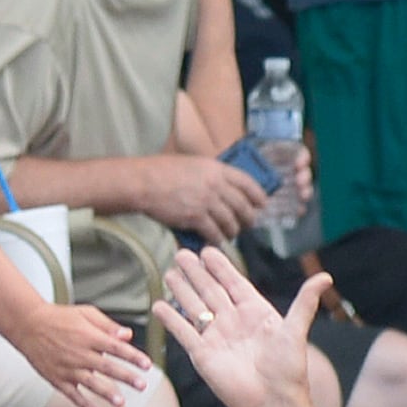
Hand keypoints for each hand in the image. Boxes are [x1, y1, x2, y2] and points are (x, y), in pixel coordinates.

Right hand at [15, 298, 153, 406]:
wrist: (28, 325)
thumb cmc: (59, 318)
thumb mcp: (85, 313)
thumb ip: (107, 325)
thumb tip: (127, 335)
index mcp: (88, 336)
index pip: (116, 347)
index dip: (133, 356)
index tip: (147, 364)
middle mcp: (79, 353)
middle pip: (107, 367)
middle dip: (126, 376)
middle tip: (142, 385)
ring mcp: (67, 368)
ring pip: (90, 383)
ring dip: (106, 393)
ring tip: (121, 403)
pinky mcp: (57, 378)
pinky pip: (72, 395)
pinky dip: (83, 405)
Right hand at [127, 150, 269, 240]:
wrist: (143, 183)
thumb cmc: (162, 171)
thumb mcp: (193, 164)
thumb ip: (210, 174)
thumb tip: (224, 188)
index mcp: (217, 169)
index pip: (248, 182)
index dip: (259, 195)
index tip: (262, 203)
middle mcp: (216, 185)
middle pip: (243, 206)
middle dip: (249, 218)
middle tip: (249, 223)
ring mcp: (207, 202)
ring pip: (231, 222)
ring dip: (233, 231)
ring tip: (231, 234)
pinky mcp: (196, 218)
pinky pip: (215, 233)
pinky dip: (217, 240)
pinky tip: (216, 242)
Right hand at [155, 248, 327, 406]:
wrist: (272, 402)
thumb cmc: (287, 369)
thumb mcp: (296, 330)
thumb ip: (306, 302)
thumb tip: (326, 277)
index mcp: (255, 313)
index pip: (234, 283)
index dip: (220, 267)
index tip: (207, 250)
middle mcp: (233, 322)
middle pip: (210, 291)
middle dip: (196, 273)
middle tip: (181, 253)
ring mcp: (216, 337)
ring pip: (195, 307)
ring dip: (182, 290)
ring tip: (169, 272)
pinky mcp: (202, 354)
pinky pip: (183, 332)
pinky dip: (171, 319)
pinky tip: (158, 305)